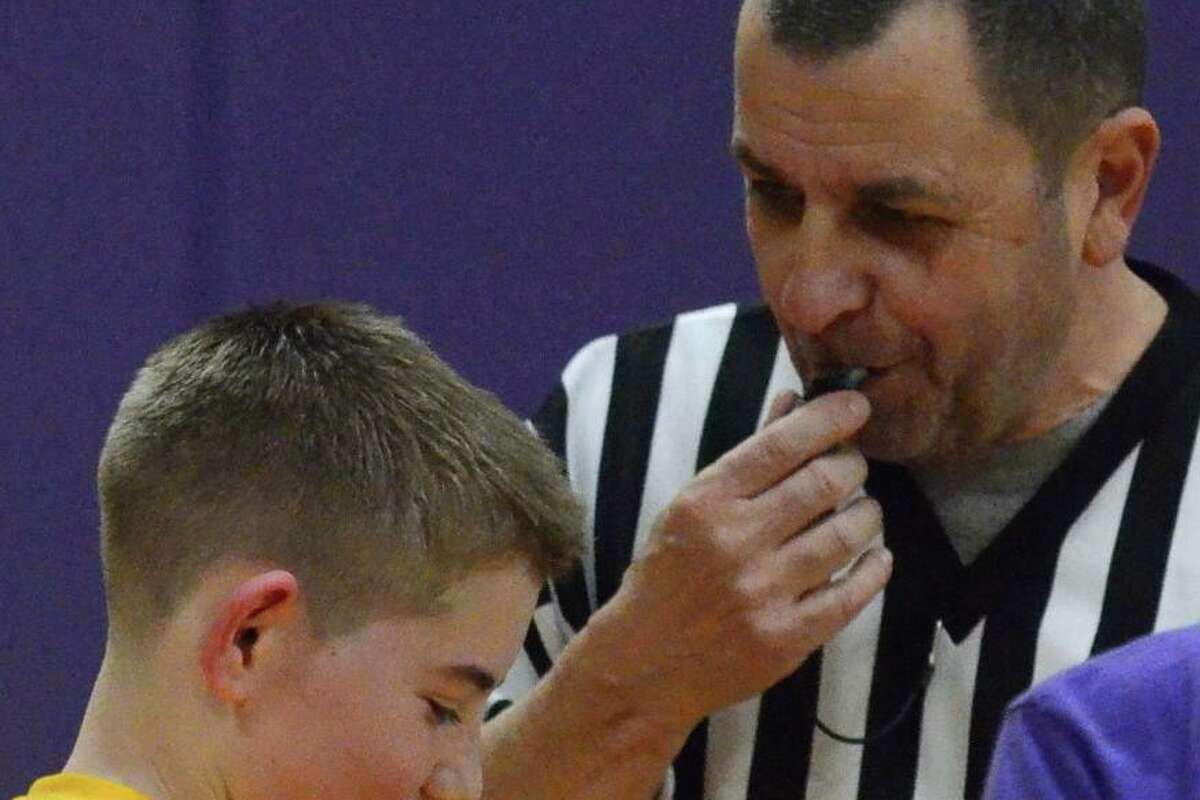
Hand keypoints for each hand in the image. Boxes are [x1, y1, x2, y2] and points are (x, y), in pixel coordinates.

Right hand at [589, 389, 891, 727]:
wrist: (644, 663)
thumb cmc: (667, 575)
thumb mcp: (691, 508)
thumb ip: (748, 458)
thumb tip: (794, 403)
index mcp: (705, 502)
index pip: (781, 445)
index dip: (828, 419)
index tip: (856, 406)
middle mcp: (735, 543)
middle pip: (823, 484)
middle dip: (852, 465)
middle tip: (854, 466)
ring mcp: (763, 594)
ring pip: (846, 535)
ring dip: (867, 514)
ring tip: (862, 511)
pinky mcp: (786, 639)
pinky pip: (851, 595)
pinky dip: (873, 569)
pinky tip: (875, 556)